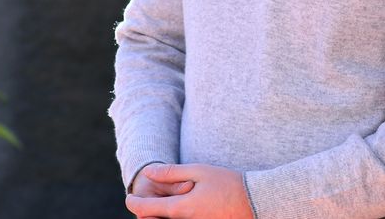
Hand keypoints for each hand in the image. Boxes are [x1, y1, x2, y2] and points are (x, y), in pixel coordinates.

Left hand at [125, 163, 253, 218]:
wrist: (255, 202)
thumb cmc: (227, 183)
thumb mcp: (198, 171)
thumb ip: (171, 173)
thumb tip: (148, 173)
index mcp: (182, 208)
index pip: (147, 209)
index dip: (134, 203)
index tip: (129, 199)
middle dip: (147, 213)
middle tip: (144, 205)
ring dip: (161, 216)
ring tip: (160, 207)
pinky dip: (175, 217)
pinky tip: (179, 208)